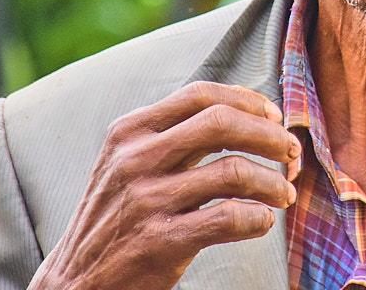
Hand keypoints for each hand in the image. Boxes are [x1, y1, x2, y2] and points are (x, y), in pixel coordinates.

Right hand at [26, 81, 300, 289]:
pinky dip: (258, 218)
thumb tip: (248, 114)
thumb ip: (176, 136)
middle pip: (222, 123)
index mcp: (131, 131)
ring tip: (285, 194)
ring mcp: (146, 200)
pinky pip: (228, 218)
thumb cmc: (117, 217)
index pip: (201, 95)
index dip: (248, 101)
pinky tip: (263, 222)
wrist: (74, 283)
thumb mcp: (130, 163)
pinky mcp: (159, 242)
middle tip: (291, 153)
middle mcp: (135, 159)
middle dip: (269, 134)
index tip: (275, 117)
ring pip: (233, 172)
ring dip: (272, 182)